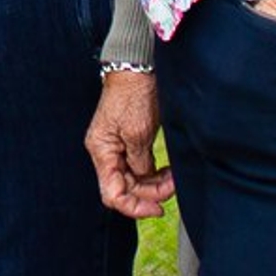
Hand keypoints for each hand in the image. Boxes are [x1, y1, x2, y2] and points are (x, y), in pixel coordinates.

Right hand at [85, 72, 171, 218]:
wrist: (138, 67)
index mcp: (102, 151)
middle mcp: (106, 152)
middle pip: (126, 188)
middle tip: (173, 185)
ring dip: (155, 183)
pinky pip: (141, 167)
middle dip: (151, 192)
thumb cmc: (133, 94)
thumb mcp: (138, 133)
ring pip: (135, 179)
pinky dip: (155, 173)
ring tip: (173, 176)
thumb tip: (145, 178)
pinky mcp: (130, 141)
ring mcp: (117, 147)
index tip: (158, 208)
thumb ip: (140, 163)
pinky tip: (167, 170)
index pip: (112, 194)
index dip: (134, 207)